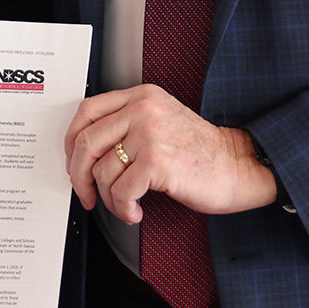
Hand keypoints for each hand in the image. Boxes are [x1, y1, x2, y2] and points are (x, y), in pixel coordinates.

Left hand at [64, 83, 275, 223]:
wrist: (236, 166)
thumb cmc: (199, 151)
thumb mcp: (160, 121)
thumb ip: (126, 124)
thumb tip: (84, 152)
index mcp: (141, 96)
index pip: (87, 111)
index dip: (72, 142)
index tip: (74, 163)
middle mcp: (143, 109)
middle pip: (86, 143)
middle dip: (80, 177)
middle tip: (87, 195)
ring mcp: (150, 134)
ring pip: (102, 172)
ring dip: (108, 199)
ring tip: (125, 206)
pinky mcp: (157, 162)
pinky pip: (120, 191)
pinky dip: (123, 209)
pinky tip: (135, 211)